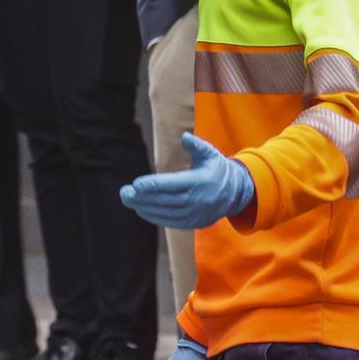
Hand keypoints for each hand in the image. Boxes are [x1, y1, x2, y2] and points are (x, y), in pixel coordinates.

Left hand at [120, 133, 255, 229]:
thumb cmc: (217, 170)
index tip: (136, 183)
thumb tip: (185, 136)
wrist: (235, 194)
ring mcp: (193, 214)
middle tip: (124, 192)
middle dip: (141, 197)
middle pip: (163, 200)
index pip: (171, 185)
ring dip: (143, 207)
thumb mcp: (211, 154)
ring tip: (128, 200)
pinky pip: (168, 220)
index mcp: (199, 182)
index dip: (152, 185)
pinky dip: (153, 216)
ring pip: (163, 212)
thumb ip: (197, 146)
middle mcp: (196, 200)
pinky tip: (141, 209)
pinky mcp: (191, 223)